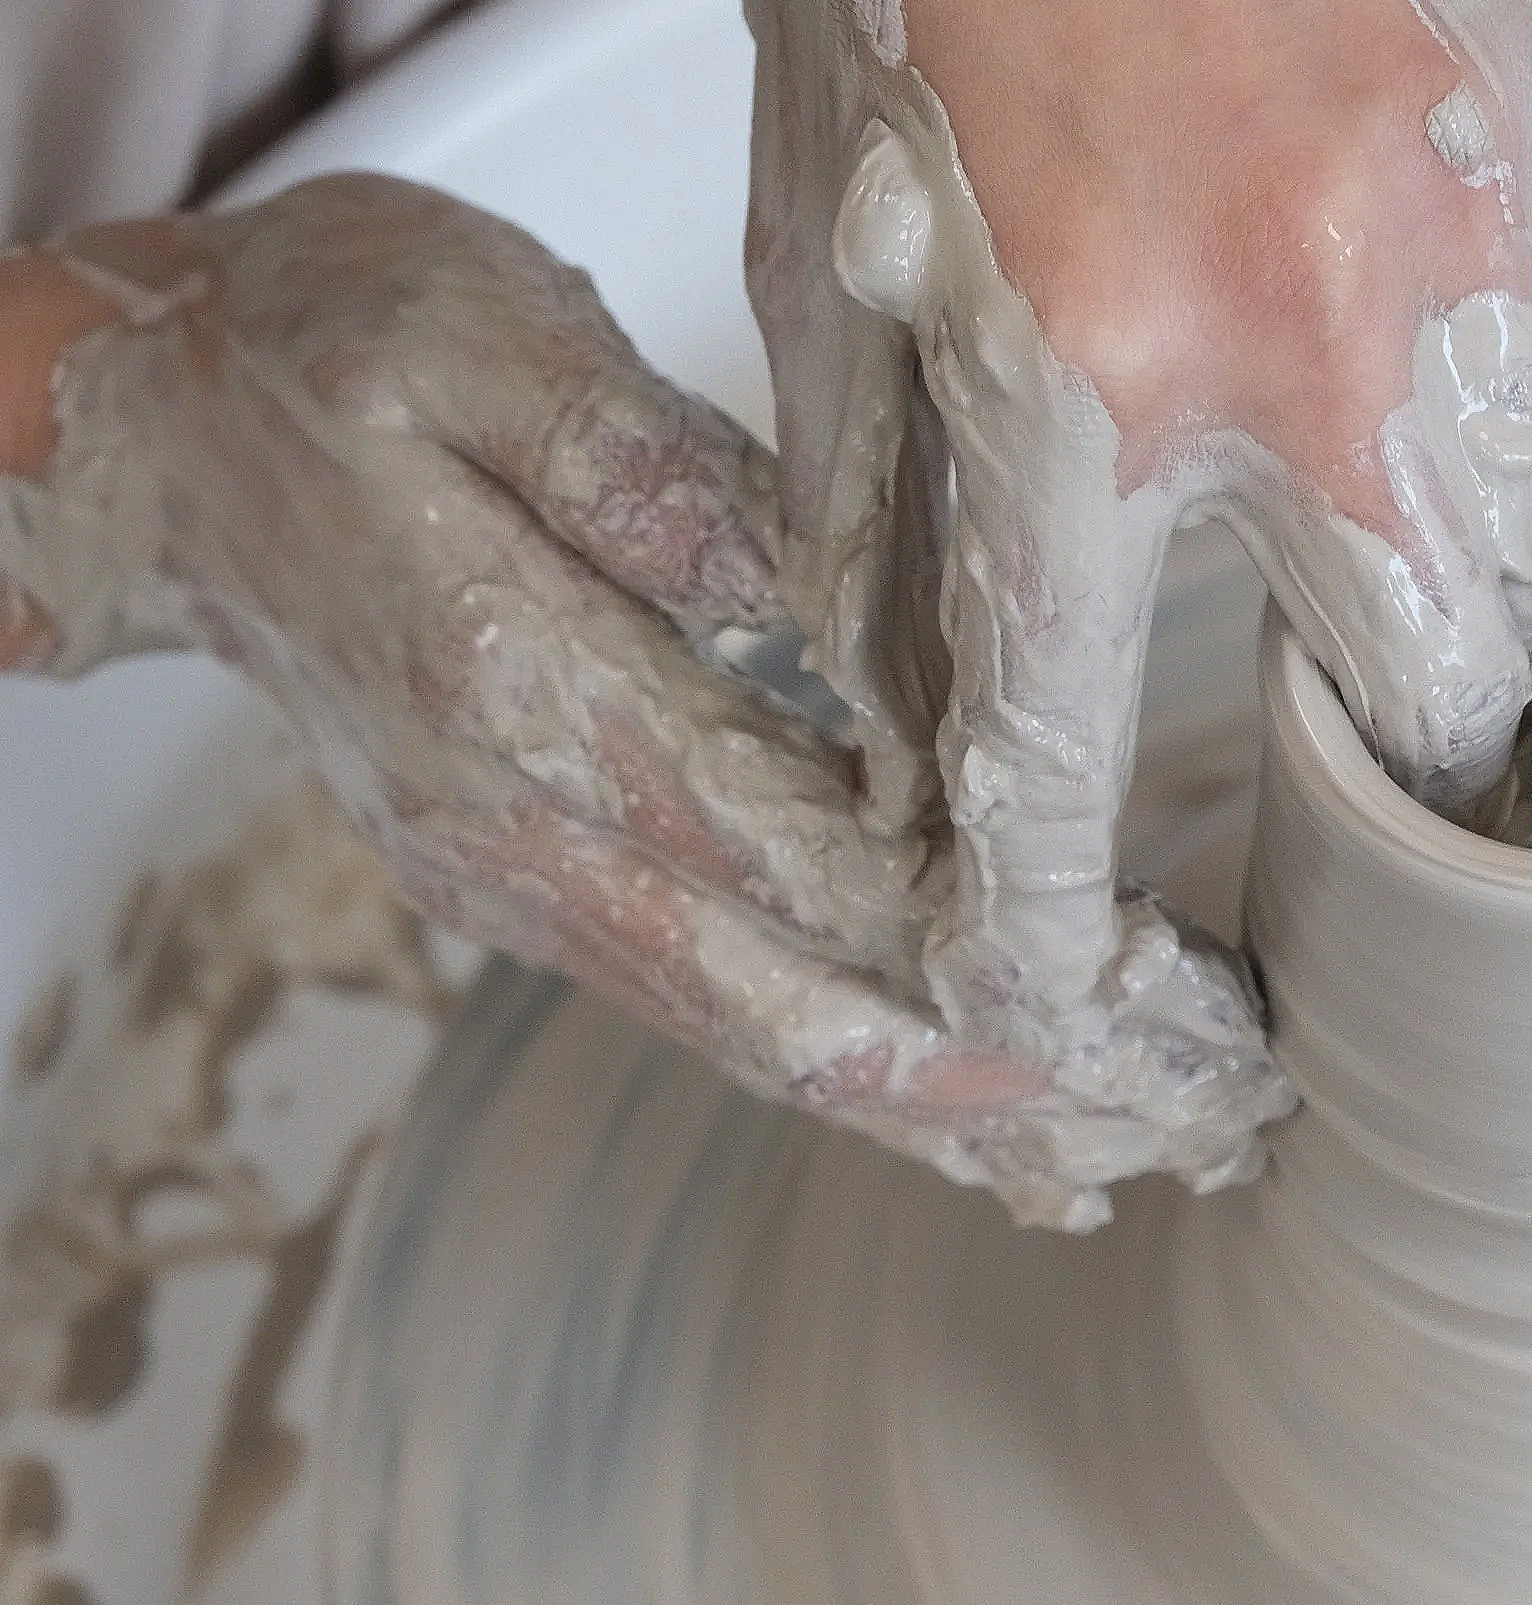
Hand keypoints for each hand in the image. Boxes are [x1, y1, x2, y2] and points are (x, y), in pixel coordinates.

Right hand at [0, 174, 1284, 1228]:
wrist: (150, 447)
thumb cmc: (321, 352)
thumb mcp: (489, 348)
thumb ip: (668, 498)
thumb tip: (858, 652)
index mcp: (534, 693)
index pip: (817, 876)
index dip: (1007, 960)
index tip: (1168, 1009)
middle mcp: (531, 837)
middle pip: (815, 1014)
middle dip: (1030, 1083)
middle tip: (1211, 1122)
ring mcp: (531, 888)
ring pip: (773, 1052)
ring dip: (963, 1119)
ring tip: (1137, 1159)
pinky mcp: (543, 892)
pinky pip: (723, 1021)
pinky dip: (866, 1087)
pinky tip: (977, 1130)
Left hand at [744, 0, 1531, 1093]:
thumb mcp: (827, 253)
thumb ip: (860, 518)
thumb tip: (896, 735)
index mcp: (1083, 380)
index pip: (1071, 749)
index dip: (1046, 924)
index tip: (1053, 1011)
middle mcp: (1310, 342)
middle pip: (1440, 697)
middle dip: (1407, 764)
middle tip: (1374, 760)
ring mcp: (1488, 234)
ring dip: (1518, 608)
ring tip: (1473, 593)